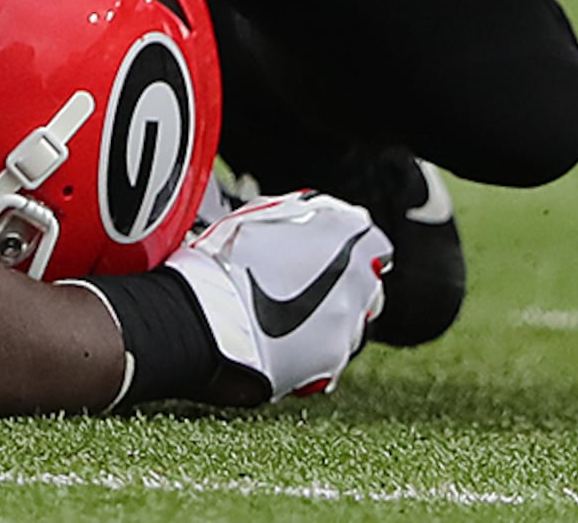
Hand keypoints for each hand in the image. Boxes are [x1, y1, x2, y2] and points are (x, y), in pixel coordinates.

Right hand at [164, 190, 389, 404]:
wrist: (204, 320)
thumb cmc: (226, 264)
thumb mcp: (265, 216)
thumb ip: (307, 216)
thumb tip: (327, 215)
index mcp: (343, 242)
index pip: (373, 242)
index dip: (353, 245)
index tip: (332, 249)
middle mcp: (355, 286)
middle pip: (366, 284)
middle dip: (343, 283)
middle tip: (304, 282)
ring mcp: (346, 327)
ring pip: (351, 319)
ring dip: (330, 315)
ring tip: (288, 313)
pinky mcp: (330, 362)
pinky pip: (333, 351)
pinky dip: (316, 345)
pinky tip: (284, 338)